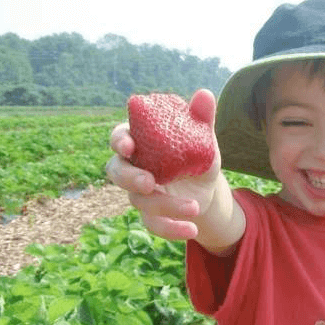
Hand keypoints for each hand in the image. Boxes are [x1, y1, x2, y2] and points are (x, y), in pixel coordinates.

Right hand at [106, 89, 221, 239]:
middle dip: (129, 177)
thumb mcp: (204, 140)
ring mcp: (139, 193)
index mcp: (141, 142)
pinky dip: (172, 229)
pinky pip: (153, 224)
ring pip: (139, 201)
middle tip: (149, 182)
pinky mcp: (151, 214)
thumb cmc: (197, 155)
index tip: (128, 145)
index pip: (120, 138)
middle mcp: (134, 167)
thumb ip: (201, 119)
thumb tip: (204, 94)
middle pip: (116, 172)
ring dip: (165, 206)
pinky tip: (191, 230)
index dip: (119, 141)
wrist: (208, 188)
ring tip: (194, 208)